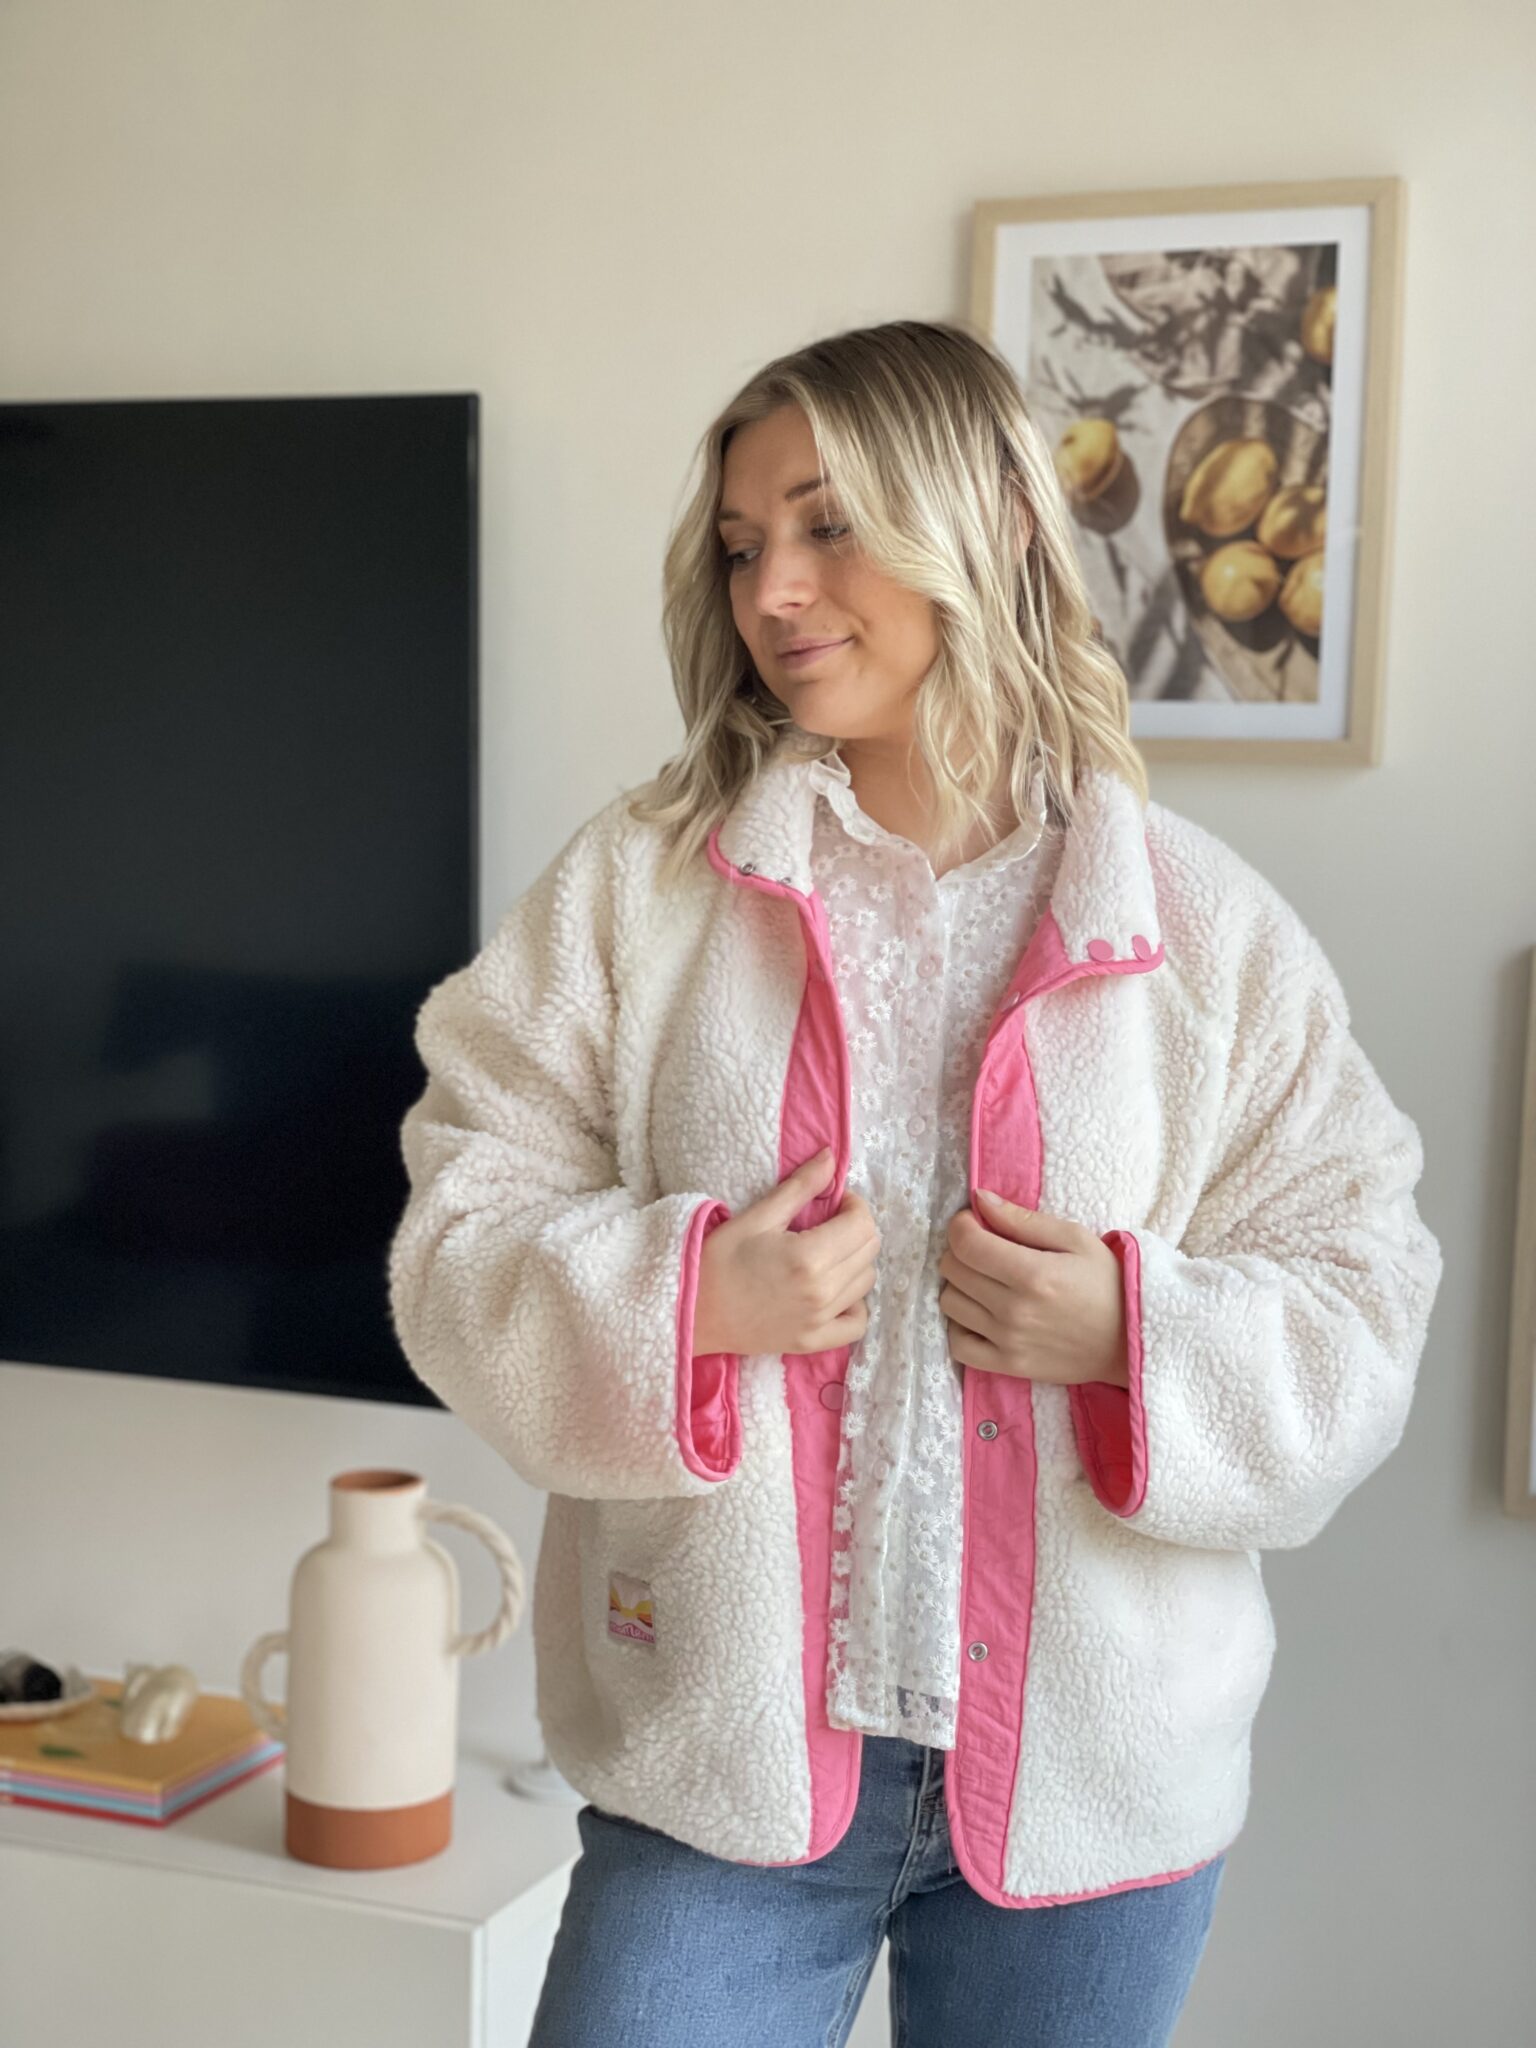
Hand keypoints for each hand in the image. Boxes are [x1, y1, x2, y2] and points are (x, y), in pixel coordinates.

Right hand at [693, 1148, 880, 1358]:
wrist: (691, 1311)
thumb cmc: (718, 1260)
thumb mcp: (757, 1217)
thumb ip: (800, 1187)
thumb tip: (831, 1157)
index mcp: (809, 1257)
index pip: (862, 1224)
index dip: (853, 1204)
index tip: (832, 1201)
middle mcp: (822, 1292)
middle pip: (869, 1250)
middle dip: (855, 1228)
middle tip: (827, 1223)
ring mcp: (820, 1321)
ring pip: (866, 1281)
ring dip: (855, 1260)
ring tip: (826, 1253)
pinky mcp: (812, 1341)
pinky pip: (856, 1324)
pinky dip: (854, 1304)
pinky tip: (834, 1291)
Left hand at [937, 1189, 1128, 1387]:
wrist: (1132, 1340)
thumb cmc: (1107, 1282)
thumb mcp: (1075, 1238)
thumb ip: (1023, 1220)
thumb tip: (979, 1199)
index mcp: (1032, 1273)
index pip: (965, 1243)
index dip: (961, 1225)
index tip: (974, 1222)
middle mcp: (1014, 1310)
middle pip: (952, 1270)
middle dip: (962, 1250)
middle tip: (985, 1248)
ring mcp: (1008, 1341)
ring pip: (949, 1303)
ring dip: (960, 1285)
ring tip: (986, 1280)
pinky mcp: (1009, 1366)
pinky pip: (958, 1345)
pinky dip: (961, 1326)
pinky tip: (980, 1314)